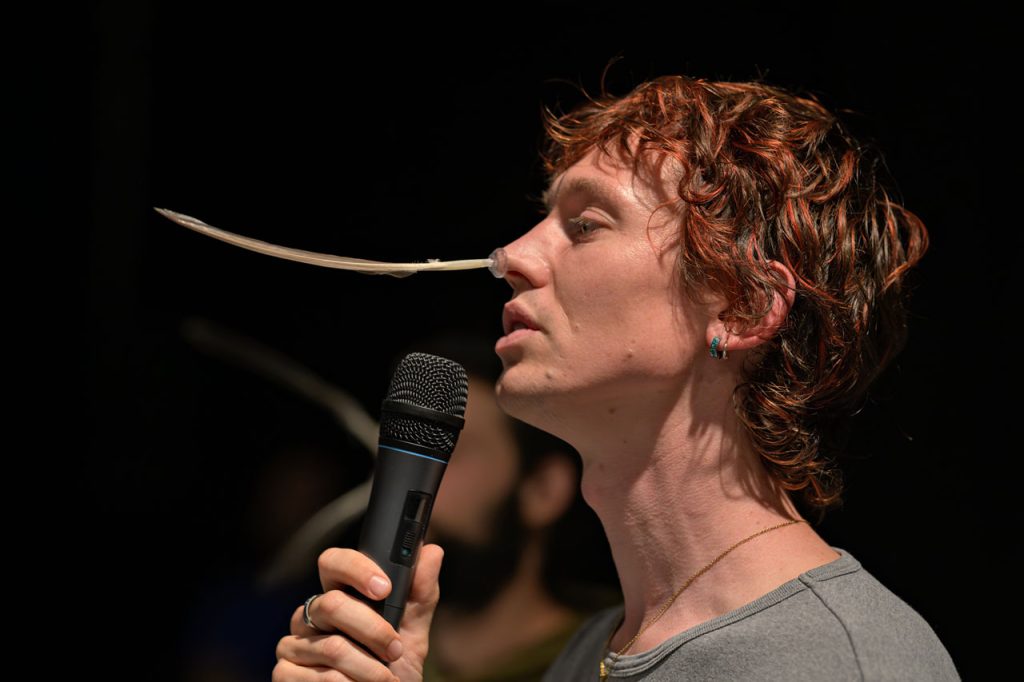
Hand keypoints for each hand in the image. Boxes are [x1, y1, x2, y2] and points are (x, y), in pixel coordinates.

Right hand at [273, 544, 443, 681]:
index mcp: (339, 595)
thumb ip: (420, 595)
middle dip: (373, 630)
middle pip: (333, 604)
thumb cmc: (394, 669)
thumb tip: (433, 552)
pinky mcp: (284, 674)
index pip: (333, 562)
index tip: (384, 588)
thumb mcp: (413, 633)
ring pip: (332, 646)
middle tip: (395, 649)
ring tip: (385, 679)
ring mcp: (293, 644)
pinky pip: (319, 676)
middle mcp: (311, 615)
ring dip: (369, 669)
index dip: (357, 569)